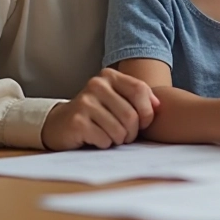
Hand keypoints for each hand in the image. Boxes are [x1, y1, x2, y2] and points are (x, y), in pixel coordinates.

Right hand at [41, 68, 159, 150]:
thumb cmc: (97, 113)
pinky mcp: (77, 121)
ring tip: (111, 136)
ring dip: (119, 139)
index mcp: (110, 76)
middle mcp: (96, 84)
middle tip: (126, 136)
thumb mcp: (117, 99)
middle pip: (131, 114)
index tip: (144, 123)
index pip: (140, 90)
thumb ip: (139, 98)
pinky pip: (105, 139)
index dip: (147, 111)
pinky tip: (96, 138)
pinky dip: (105, 144)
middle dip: (133, 132)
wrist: (61, 124)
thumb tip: (158, 106)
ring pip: (119, 130)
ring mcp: (85, 102)